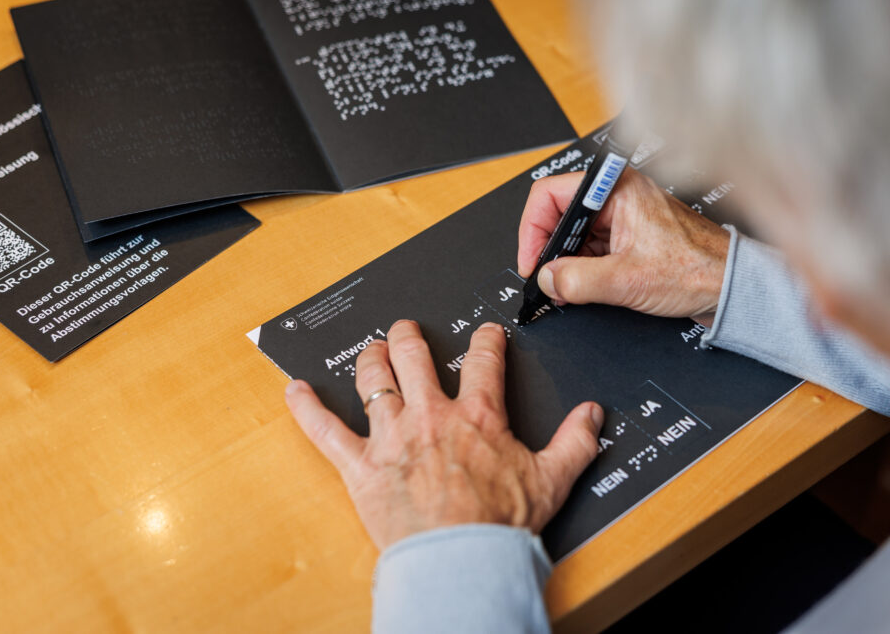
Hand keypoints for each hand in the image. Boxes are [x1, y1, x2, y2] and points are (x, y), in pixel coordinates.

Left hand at [283, 320, 603, 549]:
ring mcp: (391, 437)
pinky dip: (307, 408)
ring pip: (373, 381)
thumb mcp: (552, 479)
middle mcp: (430, 416)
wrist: (462, 560)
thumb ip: (575, 442)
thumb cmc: (499, 524)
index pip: (483, 362)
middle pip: (414, 357)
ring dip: (369, 359)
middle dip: (409, 336)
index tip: (485, 333)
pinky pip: (325, 430)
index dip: (486, 340)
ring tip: (369, 349)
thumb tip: (593, 414)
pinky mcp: (361, 466)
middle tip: (407, 329)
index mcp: (476, 416)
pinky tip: (296, 390)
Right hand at [518, 170, 729, 323]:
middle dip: (549, 251)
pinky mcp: (626, 234)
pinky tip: (582, 286)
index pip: (549, 194)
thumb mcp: (627, 280)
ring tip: (568, 288)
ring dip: (565, 262)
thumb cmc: (698, 269)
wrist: (731, 286)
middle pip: (558, 214)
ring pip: (572, 233)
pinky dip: (580, 267)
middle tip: (548, 280)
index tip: (533, 263)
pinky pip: (589, 246)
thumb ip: (577, 280)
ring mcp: (621, 214)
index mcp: (616, 186)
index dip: (533, 231)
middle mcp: (617, 194)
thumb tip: (547, 280)